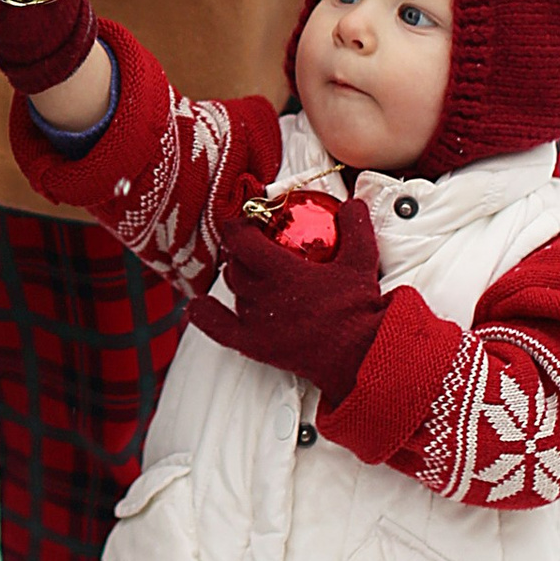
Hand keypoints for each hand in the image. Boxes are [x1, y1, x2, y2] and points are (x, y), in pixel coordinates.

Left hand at [195, 190, 383, 401]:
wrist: (356, 355)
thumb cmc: (356, 311)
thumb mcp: (361, 261)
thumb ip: (355, 228)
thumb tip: (353, 205)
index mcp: (282, 271)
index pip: (243, 240)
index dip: (238, 227)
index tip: (245, 222)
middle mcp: (262, 294)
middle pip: (235, 265)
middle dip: (239, 251)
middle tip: (252, 245)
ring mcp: (256, 321)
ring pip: (232, 290)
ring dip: (236, 276)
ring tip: (247, 270)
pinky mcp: (255, 345)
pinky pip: (218, 328)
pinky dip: (205, 315)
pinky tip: (199, 306)